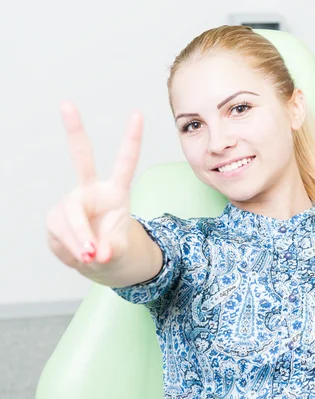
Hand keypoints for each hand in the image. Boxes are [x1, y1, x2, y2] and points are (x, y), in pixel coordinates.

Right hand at [46, 102, 142, 273]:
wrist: (98, 261)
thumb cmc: (114, 249)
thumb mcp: (121, 251)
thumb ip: (111, 250)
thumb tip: (96, 254)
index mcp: (116, 192)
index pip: (125, 163)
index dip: (131, 140)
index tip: (137, 114)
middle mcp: (92, 191)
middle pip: (81, 158)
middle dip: (74, 131)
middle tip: (66, 104)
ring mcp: (72, 202)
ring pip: (71, 215)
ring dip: (80, 238)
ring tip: (91, 256)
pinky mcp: (56, 217)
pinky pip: (60, 232)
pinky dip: (71, 247)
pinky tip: (80, 254)